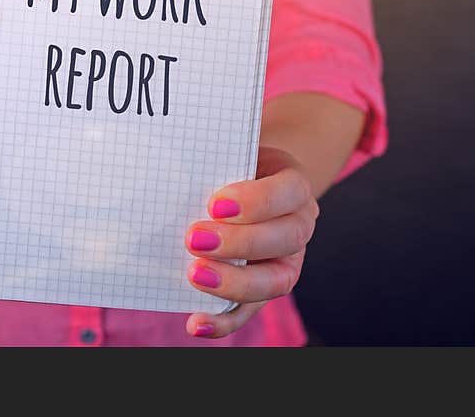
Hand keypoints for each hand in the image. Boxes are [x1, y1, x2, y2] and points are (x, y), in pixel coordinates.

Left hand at [184, 146, 318, 337]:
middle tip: (194, 238)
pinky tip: (195, 323)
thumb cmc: (233, 165)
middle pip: (284, 239)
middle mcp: (298, 225)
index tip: (215, 203)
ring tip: (194, 274)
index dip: (256, 201)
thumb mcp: (232, 150)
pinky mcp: (263, 288)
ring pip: (274, 281)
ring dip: (233, 282)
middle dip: (239, 242)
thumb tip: (175, 160)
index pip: (288, 193)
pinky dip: (223, 322)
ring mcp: (285, 261)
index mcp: (295, 186)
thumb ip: (216, 156)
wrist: (249, 182)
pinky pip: (249, 311)